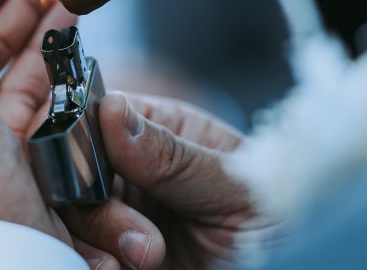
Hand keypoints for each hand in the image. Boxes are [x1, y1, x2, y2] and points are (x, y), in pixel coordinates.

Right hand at [61, 93, 275, 269]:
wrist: (295, 263)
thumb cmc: (280, 212)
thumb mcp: (234, 182)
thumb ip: (172, 154)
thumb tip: (113, 110)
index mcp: (161, 128)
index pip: (95, 115)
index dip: (78, 135)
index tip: (85, 165)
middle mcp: (132, 168)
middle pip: (72, 169)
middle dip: (94, 203)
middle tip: (142, 239)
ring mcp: (123, 213)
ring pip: (71, 216)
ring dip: (97, 240)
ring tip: (147, 260)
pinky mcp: (118, 255)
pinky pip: (82, 254)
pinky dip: (92, 264)